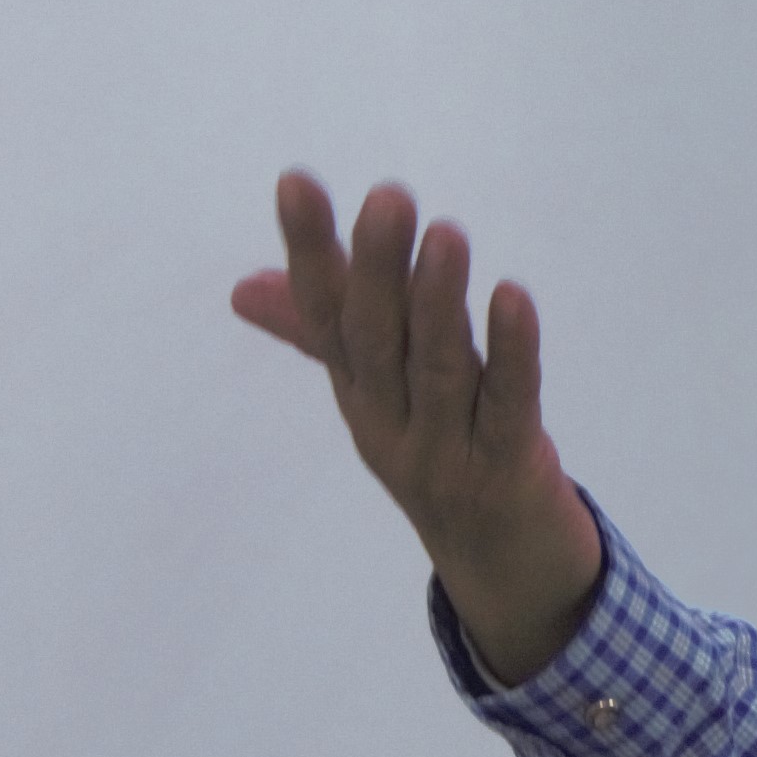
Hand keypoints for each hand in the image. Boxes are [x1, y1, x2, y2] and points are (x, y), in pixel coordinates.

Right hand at [234, 170, 608, 684]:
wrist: (509, 574)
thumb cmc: (444, 461)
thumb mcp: (379, 398)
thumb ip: (321, 335)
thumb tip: (242, 286)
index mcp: (360, 397)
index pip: (325, 317)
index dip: (310, 251)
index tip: (296, 181)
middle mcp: (391, 424)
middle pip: (378, 340)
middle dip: (377, 269)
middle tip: (388, 198)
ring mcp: (446, 453)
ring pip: (438, 370)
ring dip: (440, 301)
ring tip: (447, 234)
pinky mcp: (508, 471)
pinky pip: (507, 405)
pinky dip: (512, 351)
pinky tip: (513, 297)